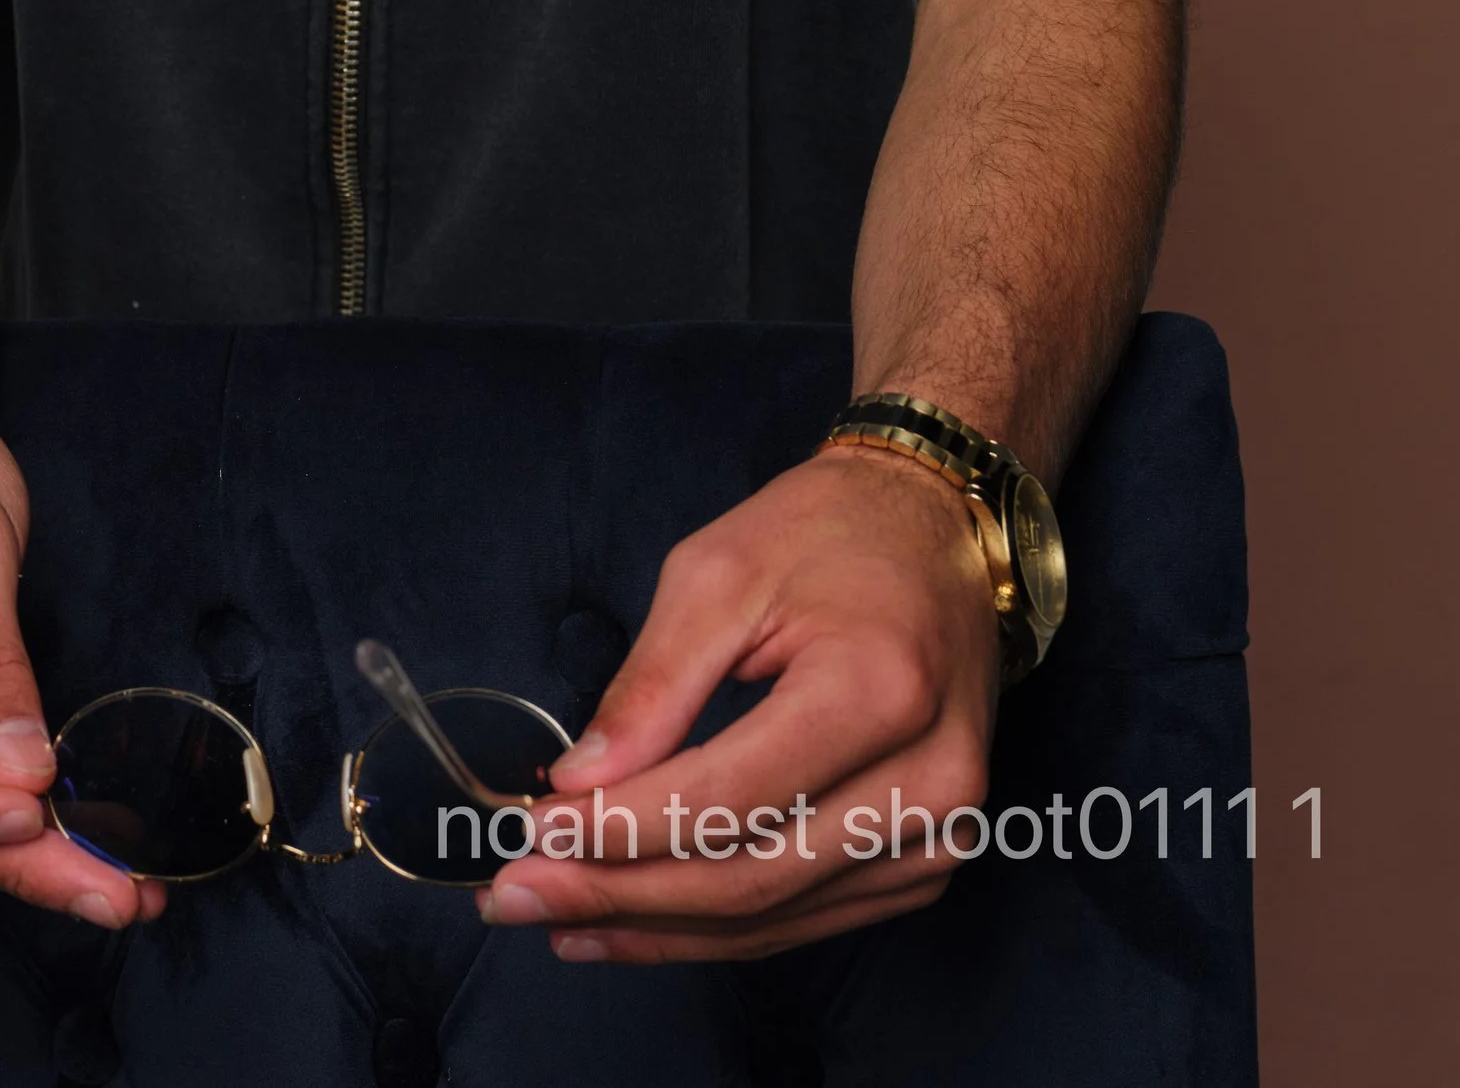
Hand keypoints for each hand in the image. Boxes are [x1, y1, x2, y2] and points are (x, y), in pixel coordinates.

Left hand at [479, 448, 998, 961]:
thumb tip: (580, 784)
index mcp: (878, 690)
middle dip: (621, 892)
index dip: (622, 827)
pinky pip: (809, 914)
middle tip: (519, 896)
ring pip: (775, 914)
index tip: (532, 834)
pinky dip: (720, 927)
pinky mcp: (929, 857)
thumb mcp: (718, 572)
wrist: (935, 531)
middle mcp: (928, 778)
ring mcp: (940, 830)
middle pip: (750, 874)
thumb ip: (652, 685)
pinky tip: (643, 923)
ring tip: (561, 921)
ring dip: (659, 928)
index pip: (727, 796)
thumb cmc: (828, 534)